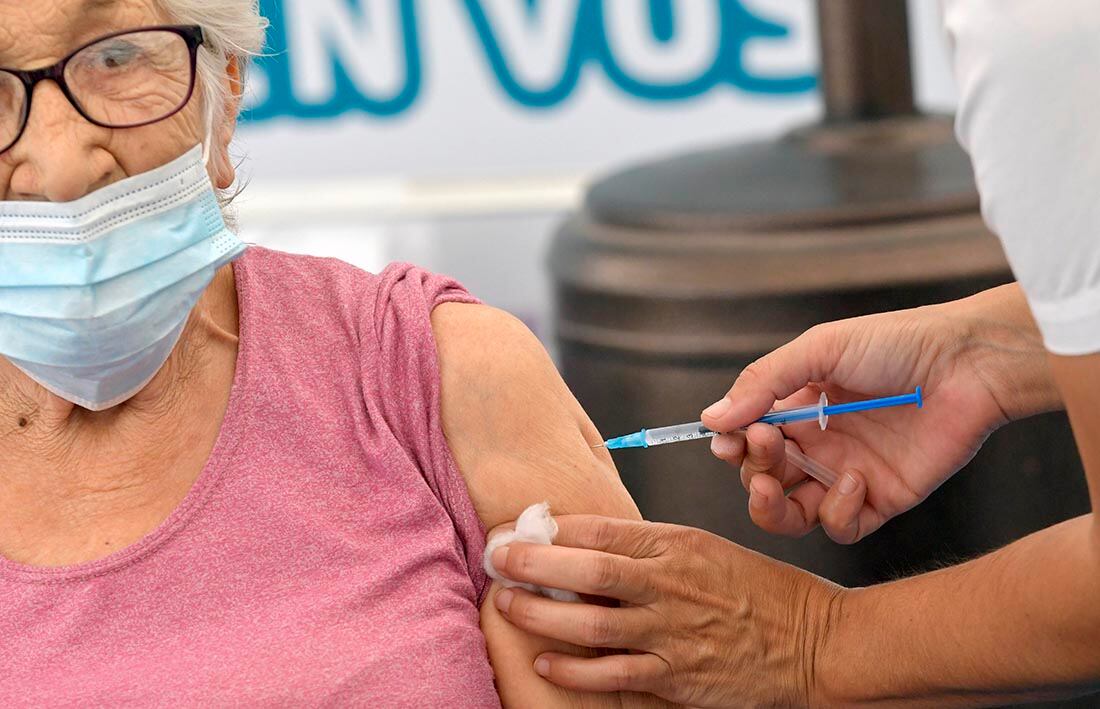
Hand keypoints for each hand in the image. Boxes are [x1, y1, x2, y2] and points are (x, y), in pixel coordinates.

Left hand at [490, 515, 841, 707]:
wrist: (814, 639)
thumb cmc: (757, 590)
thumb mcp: (704, 548)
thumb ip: (649, 546)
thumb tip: (585, 541)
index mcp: (677, 543)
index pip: (602, 526)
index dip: (552, 525)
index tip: (519, 525)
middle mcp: (671, 583)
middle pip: (589, 568)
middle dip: (533, 561)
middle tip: (496, 556)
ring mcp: (673, 631)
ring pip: (592, 621)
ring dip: (542, 612)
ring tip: (507, 603)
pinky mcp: (678, 675)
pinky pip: (614, 673)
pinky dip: (575, 669)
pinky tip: (547, 661)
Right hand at [701, 285, 1055, 542]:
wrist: (968, 364)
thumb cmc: (897, 344)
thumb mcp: (819, 349)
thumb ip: (763, 383)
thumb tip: (711, 418)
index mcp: (797, 406)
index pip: (746, 437)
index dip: (731, 445)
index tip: (728, 441)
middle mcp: (817, 443)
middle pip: (761, 478)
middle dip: (751, 469)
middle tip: (765, 445)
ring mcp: (845, 474)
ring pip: (790, 514)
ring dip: (771, 508)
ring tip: (772, 488)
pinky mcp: (881, 500)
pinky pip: (840, 527)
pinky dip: (835, 512)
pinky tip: (854, 479)